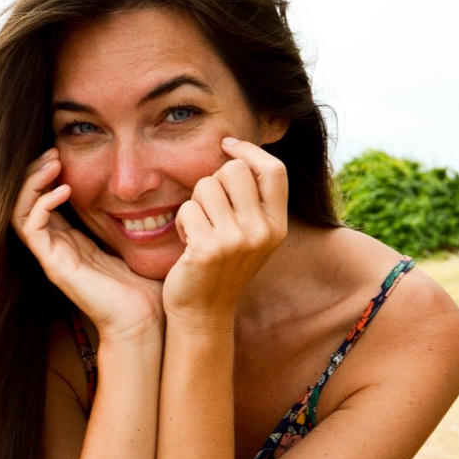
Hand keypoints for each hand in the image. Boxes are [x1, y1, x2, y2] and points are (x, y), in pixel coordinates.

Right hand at [11, 149, 163, 341]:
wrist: (144, 321)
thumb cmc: (145, 288)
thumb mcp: (136, 243)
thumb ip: (132, 220)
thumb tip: (150, 194)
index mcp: (73, 242)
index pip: (45, 201)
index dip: (48, 176)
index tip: (63, 154)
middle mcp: (57, 247)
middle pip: (26, 202)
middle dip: (35, 173)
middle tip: (52, 152)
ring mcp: (52, 257)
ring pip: (20, 211)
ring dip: (31, 183)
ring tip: (51, 163)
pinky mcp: (53, 265)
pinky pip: (30, 228)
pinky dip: (41, 204)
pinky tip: (63, 190)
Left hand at [162, 138, 287, 325]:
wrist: (204, 312)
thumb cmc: (222, 267)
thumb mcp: (251, 235)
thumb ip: (252, 200)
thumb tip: (235, 149)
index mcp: (277, 227)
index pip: (274, 170)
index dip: (249, 150)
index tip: (227, 145)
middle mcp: (261, 232)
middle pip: (234, 170)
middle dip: (214, 181)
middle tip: (209, 208)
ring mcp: (236, 241)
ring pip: (206, 186)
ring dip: (195, 203)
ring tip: (198, 228)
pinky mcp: (208, 249)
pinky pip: (187, 208)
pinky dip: (181, 221)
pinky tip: (187, 242)